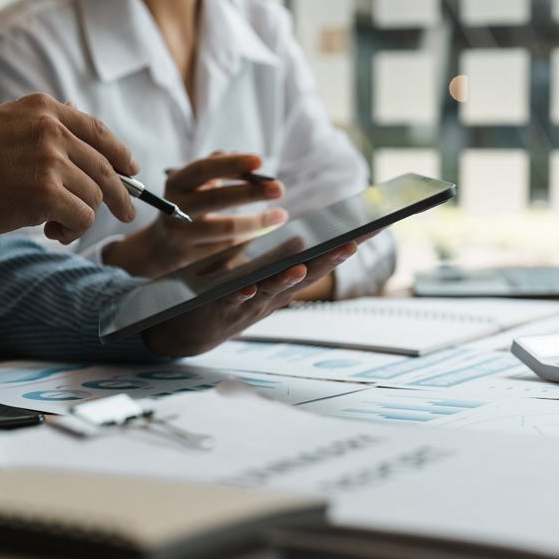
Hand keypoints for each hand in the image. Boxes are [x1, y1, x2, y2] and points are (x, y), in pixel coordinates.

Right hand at [0, 93, 137, 242]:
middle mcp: (51, 129)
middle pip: (105, 167)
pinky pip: (83, 217)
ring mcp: (51, 161)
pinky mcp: (48, 193)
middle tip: (127, 214)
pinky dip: (73, 230)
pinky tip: (54, 233)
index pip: (97, 130)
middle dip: (121, 195)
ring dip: (81, 217)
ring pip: (94, 197)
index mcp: (42, 109)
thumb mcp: (5, 125)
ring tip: (58, 227)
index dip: (119, 153)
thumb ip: (43, 126)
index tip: (131, 169)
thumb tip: (81, 123)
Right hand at [103, 153, 285, 278]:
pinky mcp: (191, 258)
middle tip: (278, 189)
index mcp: (176, 183)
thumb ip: (218, 166)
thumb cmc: (188, 204)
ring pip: (226, 229)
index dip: (232, 164)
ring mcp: (181, 235)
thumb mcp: (195, 183)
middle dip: (251, 193)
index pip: (203, 169)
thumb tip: (247, 159)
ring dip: (257, 222)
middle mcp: (175, 208)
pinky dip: (248, 238)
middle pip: (216, 199)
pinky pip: (227, 248)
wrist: (161, 246)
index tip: (260, 160)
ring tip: (280, 215)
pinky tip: (263, 231)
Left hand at [142, 242, 357, 356]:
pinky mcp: (220, 310)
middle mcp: (272, 296)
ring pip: (272, 291)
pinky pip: (232, 301)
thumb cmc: (228, 296)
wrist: (188, 331)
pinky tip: (247, 287)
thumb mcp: (258, 274)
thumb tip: (304, 233)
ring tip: (302, 266)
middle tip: (351, 244)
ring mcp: (249, 305)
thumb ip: (278, 257)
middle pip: (305, 277)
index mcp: (283, 283)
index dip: (342, 247)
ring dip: (287, 280)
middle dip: (327, 262)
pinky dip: (241, 295)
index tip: (370, 227)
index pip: (319, 261)